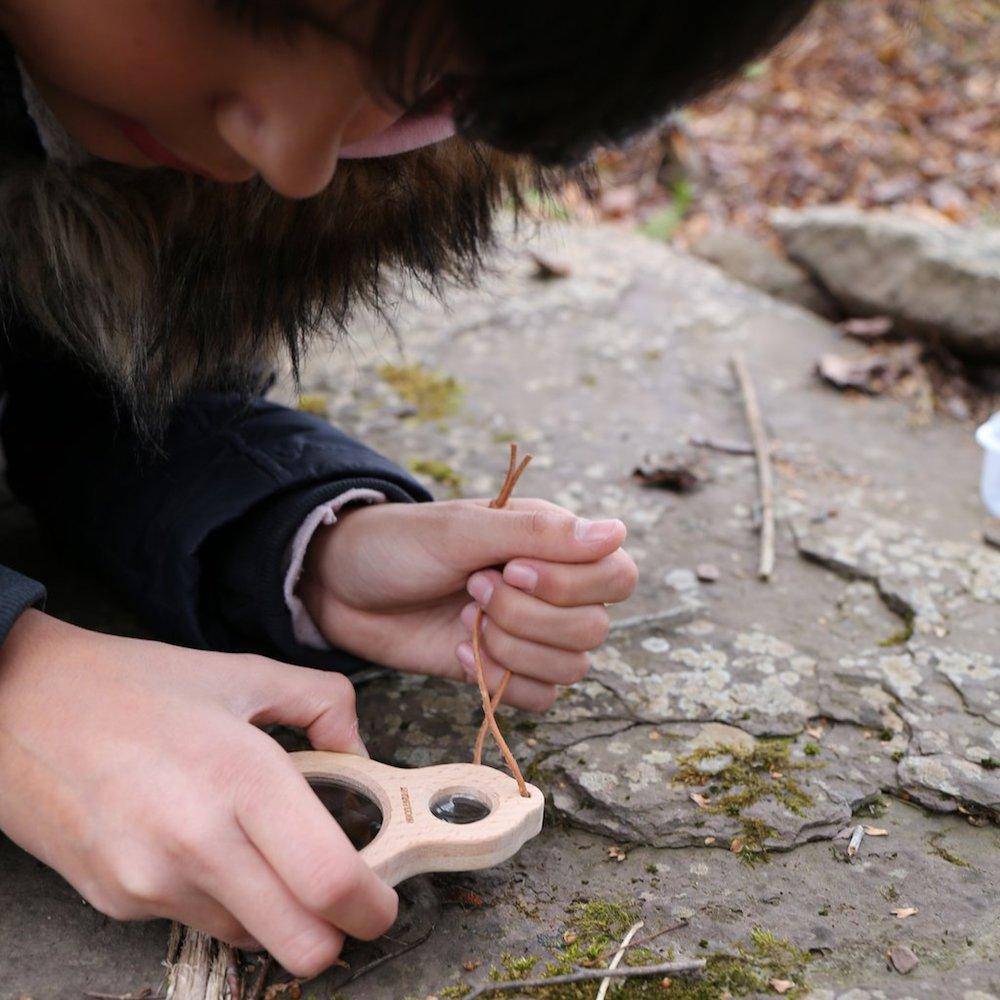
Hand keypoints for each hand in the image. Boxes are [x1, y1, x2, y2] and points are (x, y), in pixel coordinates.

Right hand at [0, 610, 396, 976]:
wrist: (18, 705)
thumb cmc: (134, 686)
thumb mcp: (243, 672)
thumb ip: (322, 702)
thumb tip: (359, 747)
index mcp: (241, 775)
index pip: (328, 881)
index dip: (373, 905)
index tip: (382, 899)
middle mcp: (197, 841)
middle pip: (302, 944)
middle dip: (337, 931)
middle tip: (341, 892)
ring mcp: (151, 882)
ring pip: (253, 938)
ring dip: (276, 911)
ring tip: (261, 848)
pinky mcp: (116, 903)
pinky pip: (198, 921)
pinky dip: (221, 897)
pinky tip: (203, 844)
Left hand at [300, 498, 637, 710]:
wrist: (340, 587)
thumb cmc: (399, 544)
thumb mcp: (463, 529)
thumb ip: (539, 534)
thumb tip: (617, 531)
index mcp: (554, 543)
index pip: (617, 574)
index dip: (572, 584)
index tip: (509, 568)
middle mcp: (553, 590)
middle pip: (594, 628)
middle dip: (527, 617)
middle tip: (472, 589)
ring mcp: (529, 633)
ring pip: (571, 668)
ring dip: (512, 649)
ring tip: (463, 618)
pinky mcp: (504, 670)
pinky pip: (540, 697)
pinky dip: (501, 680)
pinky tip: (461, 654)